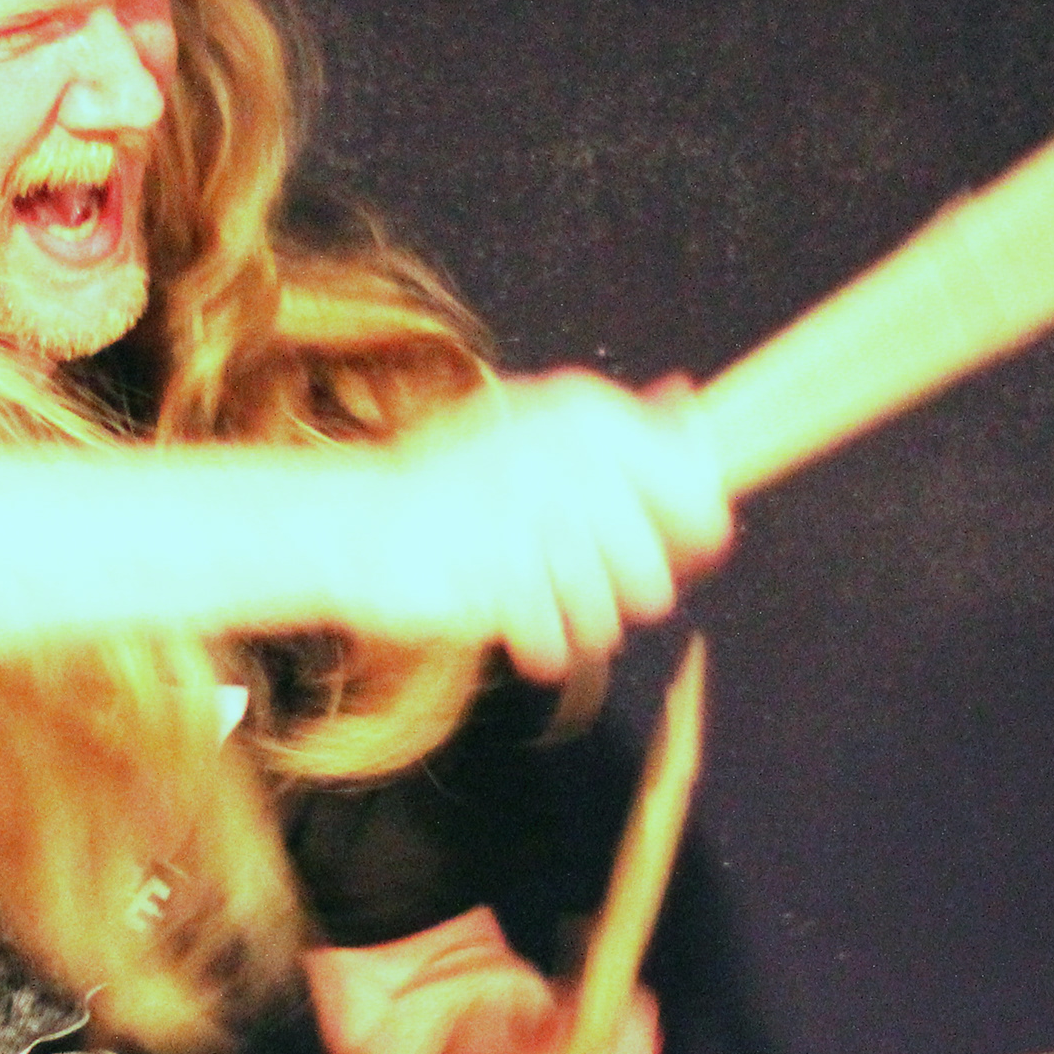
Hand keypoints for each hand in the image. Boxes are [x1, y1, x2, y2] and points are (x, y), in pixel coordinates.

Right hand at [352, 374, 733, 680]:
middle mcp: (566, 459)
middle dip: (626, 593)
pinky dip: (544, 645)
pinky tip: (526, 628)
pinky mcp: (495, 579)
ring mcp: (528, 519)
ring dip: (582, 623)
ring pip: (609, 616)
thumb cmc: (459, 480)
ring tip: (550, 603)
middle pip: (654, 574)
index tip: (680, 552)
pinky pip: (557, 643)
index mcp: (586, 415)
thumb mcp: (543, 425)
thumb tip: (692, 407)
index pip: (696, 495)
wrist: (358, 520)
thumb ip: (625, 424)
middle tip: (588, 584)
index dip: (695, 537)